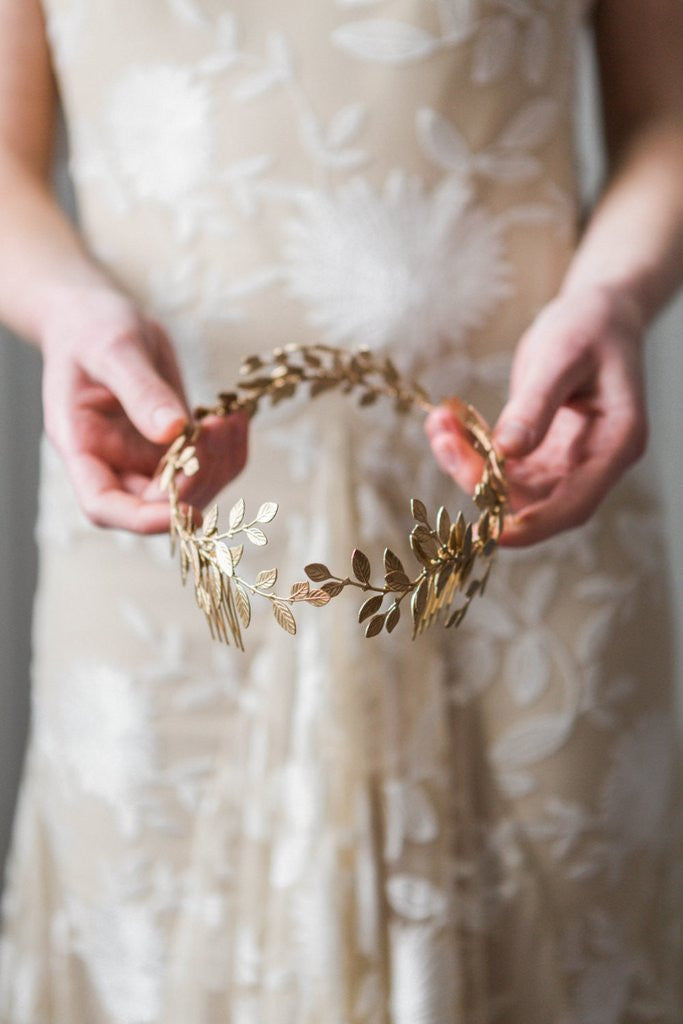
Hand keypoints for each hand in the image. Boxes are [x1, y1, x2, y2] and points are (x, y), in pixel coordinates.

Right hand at [41, 286, 247, 533]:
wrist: (98, 319)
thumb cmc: (91, 329)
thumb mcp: (113, 349)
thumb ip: (140, 390)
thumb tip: (172, 431)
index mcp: (82, 447)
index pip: (104, 506)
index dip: (143, 520)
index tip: (185, 510)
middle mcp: (113, 464)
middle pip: (156, 505)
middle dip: (196, 479)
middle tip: (218, 432)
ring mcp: (144, 459)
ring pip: (191, 491)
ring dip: (219, 465)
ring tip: (230, 419)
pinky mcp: (174, 448)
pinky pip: (208, 466)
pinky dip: (229, 450)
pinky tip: (236, 418)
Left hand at [425, 286, 647, 545]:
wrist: (596, 312)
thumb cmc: (589, 326)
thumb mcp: (561, 357)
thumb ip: (536, 405)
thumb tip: (507, 450)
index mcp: (616, 444)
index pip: (574, 506)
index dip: (532, 526)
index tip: (489, 532)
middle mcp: (593, 462)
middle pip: (534, 500)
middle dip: (483, 482)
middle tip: (444, 441)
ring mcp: (566, 461)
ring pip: (510, 487)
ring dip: (469, 464)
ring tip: (439, 425)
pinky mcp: (541, 452)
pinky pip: (500, 466)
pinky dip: (471, 450)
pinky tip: (446, 424)